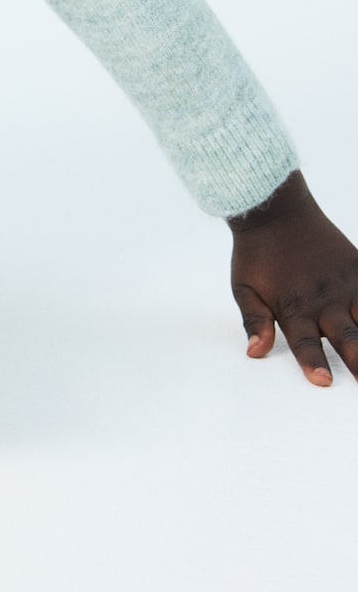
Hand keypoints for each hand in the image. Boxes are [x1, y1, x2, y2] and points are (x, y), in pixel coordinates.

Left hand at [229, 170, 357, 386]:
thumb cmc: (257, 252)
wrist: (276, 210)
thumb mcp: (244, 287)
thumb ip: (254, 321)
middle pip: (347, 337)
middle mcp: (325, 299)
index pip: (305, 343)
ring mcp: (346, 283)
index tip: (324, 381)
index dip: (314, 363)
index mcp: (294, 307)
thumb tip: (255, 352)